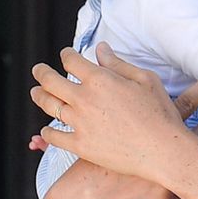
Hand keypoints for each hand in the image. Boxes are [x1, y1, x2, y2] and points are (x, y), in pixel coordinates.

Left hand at [30, 42, 197, 182]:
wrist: (161, 149)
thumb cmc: (159, 111)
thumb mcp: (145, 79)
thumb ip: (118, 64)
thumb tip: (100, 49)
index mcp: (100, 79)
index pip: (72, 61)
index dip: (66, 54)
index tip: (65, 54)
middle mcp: (83, 99)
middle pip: (51, 81)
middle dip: (42, 72)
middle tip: (38, 69)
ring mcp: (79, 124)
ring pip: (49, 106)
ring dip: (39, 96)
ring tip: (36, 92)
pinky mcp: (80, 146)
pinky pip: (55, 137)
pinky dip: (47, 132)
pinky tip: (46, 129)